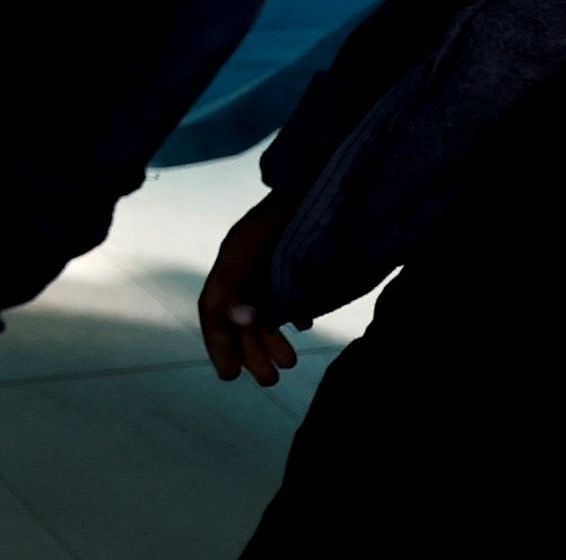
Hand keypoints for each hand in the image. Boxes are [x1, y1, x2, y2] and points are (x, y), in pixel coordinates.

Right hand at [198, 193, 305, 386]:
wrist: (349, 185)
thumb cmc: (314, 220)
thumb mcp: (287, 256)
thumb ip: (261, 286)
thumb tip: (237, 318)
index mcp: (238, 256)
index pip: (215, 305)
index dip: (219, 340)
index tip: (229, 374)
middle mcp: (249, 260)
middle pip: (239, 312)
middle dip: (250, 348)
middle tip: (270, 381)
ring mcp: (272, 260)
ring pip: (262, 305)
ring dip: (270, 337)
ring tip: (289, 363)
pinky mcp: (297, 260)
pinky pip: (283, 293)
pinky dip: (289, 314)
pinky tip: (303, 328)